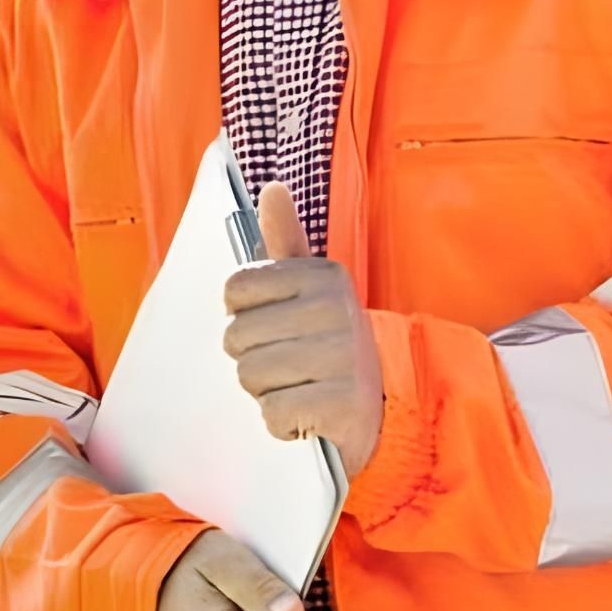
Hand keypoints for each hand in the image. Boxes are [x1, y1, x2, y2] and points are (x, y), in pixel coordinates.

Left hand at [222, 182, 384, 478]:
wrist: (376, 406)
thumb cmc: (327, 342)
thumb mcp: (308, 289)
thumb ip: (284, 241)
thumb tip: (272, 189)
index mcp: (323, 276)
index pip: (235, 289)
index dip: (243, 315)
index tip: (274, 324)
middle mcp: (336, 310)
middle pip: (236, 337)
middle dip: (253, 358)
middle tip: (289, 363)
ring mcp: (343, 357)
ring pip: (249, 375)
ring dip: (266, 391)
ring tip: (298, 386)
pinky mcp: (343, 405)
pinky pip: (272, 412)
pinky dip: (281, 421)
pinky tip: (306, 414)